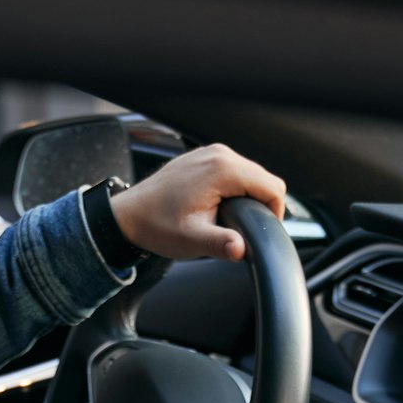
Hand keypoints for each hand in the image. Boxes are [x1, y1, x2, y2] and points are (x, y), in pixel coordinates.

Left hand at [109, 144, 286, 262]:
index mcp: (222, 169)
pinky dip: (237, 189)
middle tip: (242, 231)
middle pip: (265, 179)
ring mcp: (212, 152)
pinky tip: (221, 207)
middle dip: (262, 206)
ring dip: (249, 198)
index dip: (274, 214)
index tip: (259, 233)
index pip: (273, 188)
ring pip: (252, 175)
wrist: (129, 214)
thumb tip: (241, 250)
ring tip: (229, 220)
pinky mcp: (206, 157)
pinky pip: (236, 171)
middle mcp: (220, 154)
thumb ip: (220, 244)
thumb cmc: (157, 225)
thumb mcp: (191, 240)